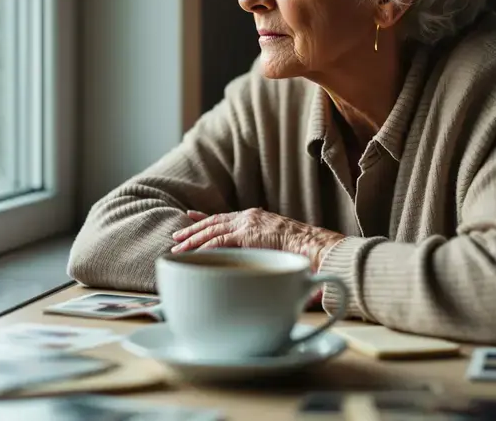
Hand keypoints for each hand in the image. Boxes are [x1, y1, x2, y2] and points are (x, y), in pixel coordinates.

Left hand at [170, 208, 345, 271]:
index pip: (226, 217)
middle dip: (193, 229)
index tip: (192, 218)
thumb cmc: (306, 254)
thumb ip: (268, 257)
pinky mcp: (246, 234)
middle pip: (214, 222)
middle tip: (177, 237)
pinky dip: (203, 248)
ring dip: (193, 240)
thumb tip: (268, 277)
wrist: (318, 248)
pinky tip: (191, 255)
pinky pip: (218, 241)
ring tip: (178, 249)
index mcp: (257, 219)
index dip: (207, 219)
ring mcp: (247, 224)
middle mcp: (249, 217)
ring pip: (211, 231)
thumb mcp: (282, 251)